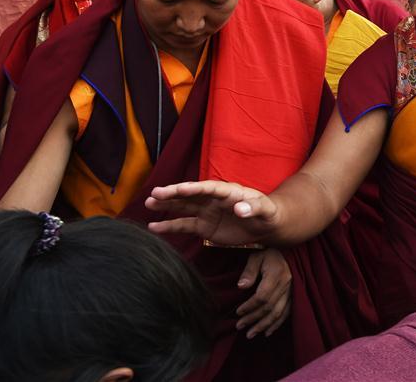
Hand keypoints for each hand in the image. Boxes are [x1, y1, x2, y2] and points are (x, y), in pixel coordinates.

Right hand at [145, 180, 279, 245]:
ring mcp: (206, 212)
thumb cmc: (267, 213)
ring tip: (148, 203)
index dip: (194, 188)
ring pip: (183, 207)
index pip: (208, 188)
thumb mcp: (265, 210)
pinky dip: (169, 226)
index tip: (179, 189)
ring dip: (166, 205)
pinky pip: (184, 225)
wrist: (265, 225)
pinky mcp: (204, 227)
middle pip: (190, 195)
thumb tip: (241, 209)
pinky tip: (154, 226)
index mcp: (227, 191)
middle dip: (173, 193)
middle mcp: (213, 199)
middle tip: (155, 193)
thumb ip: (254, 208)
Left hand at [235, 249, 292, 338]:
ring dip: (263, 325)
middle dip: (253, 319)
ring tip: (250, 334)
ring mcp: (292, 292)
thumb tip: (241, 286)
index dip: (249, 306)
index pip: (262, 296)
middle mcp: (286, 284)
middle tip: (239, 326)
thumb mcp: (257, 256)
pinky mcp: (295, 296)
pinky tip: (267, 332)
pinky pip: (287, 314)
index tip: (238, 312)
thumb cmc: (270, 253)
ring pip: (278, 313)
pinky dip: (277, 324)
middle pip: (269, 307)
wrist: (290, 252)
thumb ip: (249, 271)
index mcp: (276, 274)